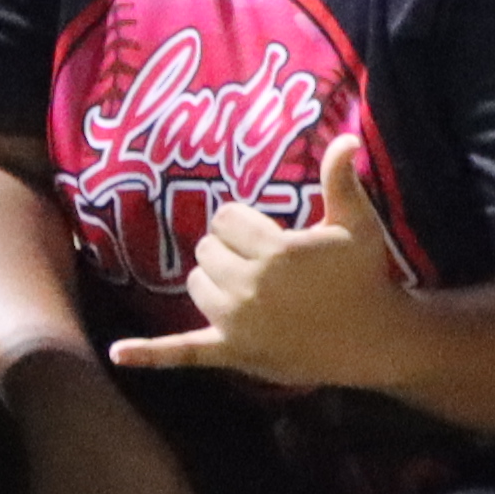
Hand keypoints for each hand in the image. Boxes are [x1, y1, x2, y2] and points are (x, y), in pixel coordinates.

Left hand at [110, 153, 411, 393]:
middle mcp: (249, 287)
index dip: (245, 223)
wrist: (376, 339)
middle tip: (264, 262)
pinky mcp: (233, 352)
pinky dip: (151, 354)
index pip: (226, 219)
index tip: (271, 234)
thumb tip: (347, 139)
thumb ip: (341, 180)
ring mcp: (237, 323)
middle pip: (207, 250)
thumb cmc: (366, 275)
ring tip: (249, 286)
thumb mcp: (357, 224)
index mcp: (274, 252)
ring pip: (196, 285)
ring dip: (214, 281)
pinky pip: (184, 351)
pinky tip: (118, 354)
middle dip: (230, 250)